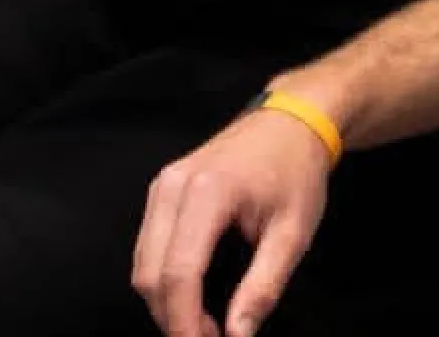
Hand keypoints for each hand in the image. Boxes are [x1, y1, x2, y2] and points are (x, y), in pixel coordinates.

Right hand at [133, 107, 333, 336]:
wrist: (289, 122)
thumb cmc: (296, 173)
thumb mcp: (293, 234)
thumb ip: (263, 287)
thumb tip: (237, 334)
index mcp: (208, 193)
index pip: (179, 273)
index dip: (185, 322)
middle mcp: (172, 187)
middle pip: (150, 273)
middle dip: (172, 318)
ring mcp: (161, 186)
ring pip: (142, 264)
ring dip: (165, 303)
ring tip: (204, 323)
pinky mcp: (161, 190)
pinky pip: (147, 247)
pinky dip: (163, 280)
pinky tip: (193, 295)